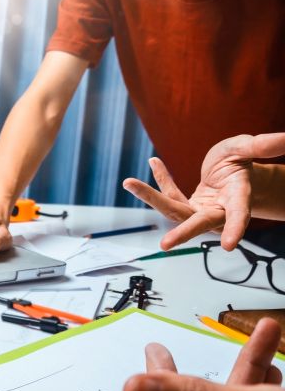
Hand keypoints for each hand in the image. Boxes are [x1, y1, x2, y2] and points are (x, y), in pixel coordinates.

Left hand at [123, 133, 284, 250]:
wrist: (232, 171)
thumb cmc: (241, 163)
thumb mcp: (247, 148)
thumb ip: (261, 145)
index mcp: (239, 198)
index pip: (238, 215)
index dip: (235, 228)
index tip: (229, 245)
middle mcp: (218, 210)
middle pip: (198, 222)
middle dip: (182, 234)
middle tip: (165, 245)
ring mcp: (200, 211)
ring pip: (173, 210)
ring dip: (151, 196)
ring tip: (129, 182)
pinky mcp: (187, 206)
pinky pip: (170, 194)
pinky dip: (161, 179)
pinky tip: (154, 161)